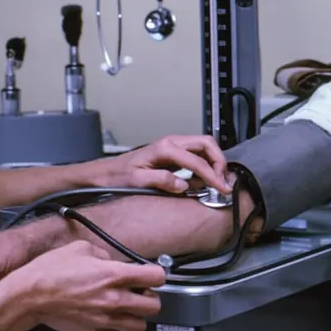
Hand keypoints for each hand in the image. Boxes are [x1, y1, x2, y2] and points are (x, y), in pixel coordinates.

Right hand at [7, 240, 165, 330]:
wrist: (29, 296)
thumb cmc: (50, 271)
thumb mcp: (80, 248)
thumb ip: (103, 253)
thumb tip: (112, 260)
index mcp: (113, 275)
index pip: (156, 277)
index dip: (156, 272)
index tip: (151, 272)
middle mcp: (113, 299)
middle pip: (154, 305)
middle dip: (150, 296)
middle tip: (140, 290)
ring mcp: (104, 319)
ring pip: (139, 326)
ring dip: (137, 315)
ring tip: (127, 305)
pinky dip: (115, 324)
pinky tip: (106, 313)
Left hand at [94, 134, 230, 194]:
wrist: (106, 172)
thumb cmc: (119, 176)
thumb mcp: (137, 180)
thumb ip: (161, 181)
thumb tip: (183, 185)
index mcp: (164, 148)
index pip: (196, 160)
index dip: (212, 175)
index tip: (222, 188)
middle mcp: (171, 142)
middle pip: (206, 144)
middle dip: (219, 161)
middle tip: (223, 181)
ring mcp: (173, 146)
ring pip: (203, 147)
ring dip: (215, 161)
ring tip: (219, 181)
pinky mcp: (173, 153)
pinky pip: (196, 154)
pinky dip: (206, 163)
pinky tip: (207, 178)